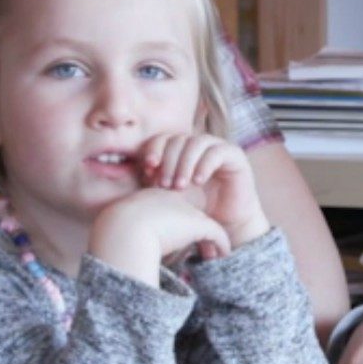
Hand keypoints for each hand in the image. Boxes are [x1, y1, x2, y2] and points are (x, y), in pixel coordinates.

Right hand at [89, 188, 232, 287]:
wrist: (123, 232)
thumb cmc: (117, 238)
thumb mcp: (123, 235)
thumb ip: (133, 239)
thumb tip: (136, 252)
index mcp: (147, 199)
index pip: (168, 211)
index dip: (175, 227)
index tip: (174, 242)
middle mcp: (169, 199)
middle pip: (188, 214)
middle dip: (194, 231)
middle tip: (200, 248)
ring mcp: (183, 209)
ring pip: (203, 223)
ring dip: (209, 239)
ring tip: (210, 255)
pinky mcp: (197, 223)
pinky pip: (215, 233)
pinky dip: (221, 243)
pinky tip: (222, 254)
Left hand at [140, 132, 269, 249]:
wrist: (225, 225)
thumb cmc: (195, 210)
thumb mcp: (169, 194)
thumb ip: (154, 179)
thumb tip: (128, 170)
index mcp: (182, 149)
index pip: (164, 138)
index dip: (154, 149)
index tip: (147, 170)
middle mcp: (199, 144)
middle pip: (178, 139)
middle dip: (168, 161)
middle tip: (164, 184)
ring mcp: (218, 147)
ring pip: (196, 143)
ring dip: (184, 164)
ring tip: (179, 186)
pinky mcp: (234, 155)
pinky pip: (217, 152)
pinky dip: (204, 165)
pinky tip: (197, 182)